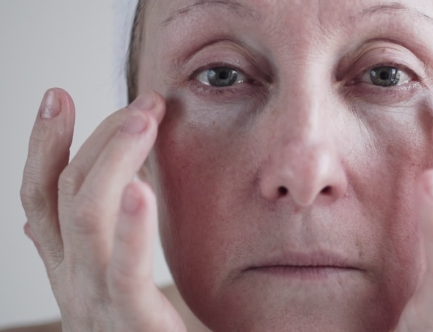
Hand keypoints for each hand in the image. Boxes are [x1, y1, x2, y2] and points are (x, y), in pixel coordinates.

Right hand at [20, 89, 185, 331]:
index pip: (40, 196)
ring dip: (112, 158)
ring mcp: (96, 305)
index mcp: (70, 271)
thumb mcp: (106, 290)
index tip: (58, 95)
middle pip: (63, 194)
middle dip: (96, 137)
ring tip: (145, 117)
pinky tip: (142, 189)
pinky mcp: (133, 325)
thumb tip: (34, 225)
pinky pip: (123, 273)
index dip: (42, 144)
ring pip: (83, 218)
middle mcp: (72, 283)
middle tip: (142, 101)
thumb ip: (81, 255)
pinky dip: (130, 229)